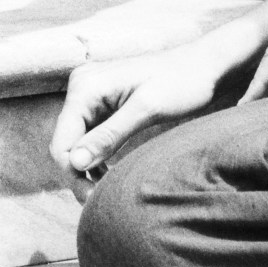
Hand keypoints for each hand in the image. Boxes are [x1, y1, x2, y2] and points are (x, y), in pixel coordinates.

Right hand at [50, 47, 223, 195]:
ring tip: (108, 192)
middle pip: (66, 142)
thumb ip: (109, 136)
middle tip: (101, 201)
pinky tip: (111, 175)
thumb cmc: (181, 82)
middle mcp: (82, 87)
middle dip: (79, 173)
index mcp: (86, 86)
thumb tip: (74, 163)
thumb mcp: (146, 110)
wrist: (205, 65)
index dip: (72, 173)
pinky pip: (91, 135)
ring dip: (87, 168)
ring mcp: (91, 94)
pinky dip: (97, 156)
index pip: (62, 140)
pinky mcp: (104, 103)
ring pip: (77, 141)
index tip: (94, 198)